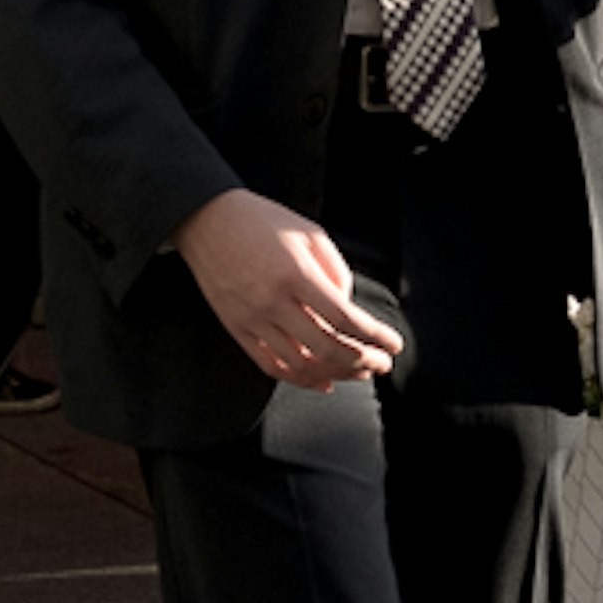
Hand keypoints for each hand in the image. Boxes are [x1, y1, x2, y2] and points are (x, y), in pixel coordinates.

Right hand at [174, 188, 400, 389]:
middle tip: (381, 364)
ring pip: (299, 365)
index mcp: (297, 274)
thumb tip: (349, 309)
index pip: (345, 319)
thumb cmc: (264, 221)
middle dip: (362, 362)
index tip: (394, 344)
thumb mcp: (311, 233)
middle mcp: (273, 302)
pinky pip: (270, 366)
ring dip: (335, 375)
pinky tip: (322, 382)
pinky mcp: (236, 329)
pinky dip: (299, 379)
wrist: (208, 220)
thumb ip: (336, 272)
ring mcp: (252, 319)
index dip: (375, 337)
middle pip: (326, 348)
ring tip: (358, 373)